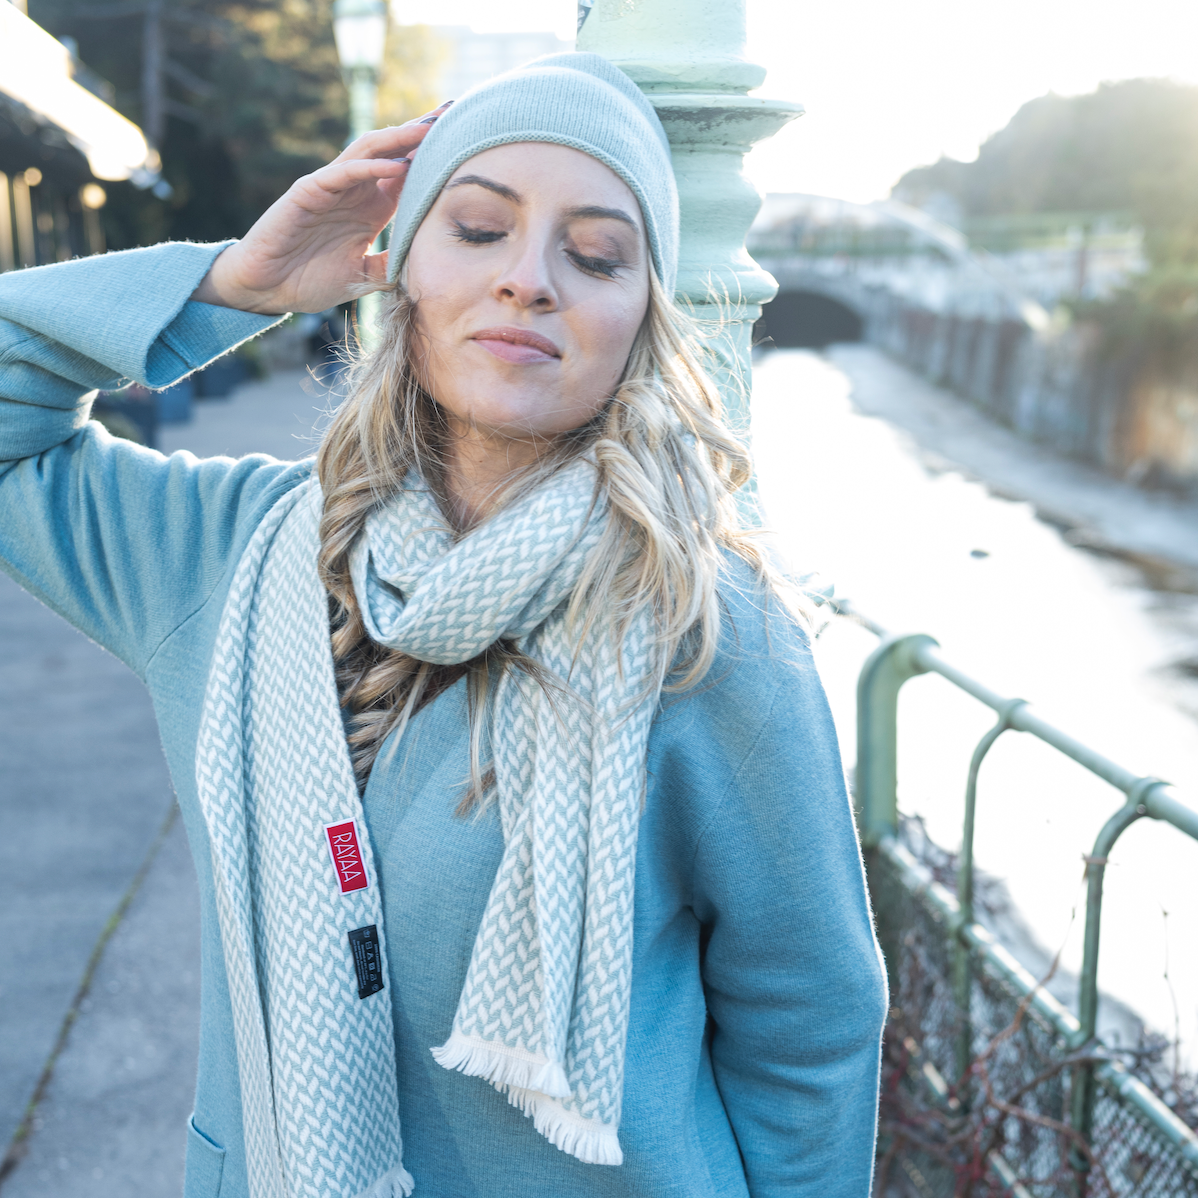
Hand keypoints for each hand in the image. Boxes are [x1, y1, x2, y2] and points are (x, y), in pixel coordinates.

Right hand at [190, 103, 450, 314]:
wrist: (266, 289)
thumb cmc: (310, 280)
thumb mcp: (364, 276)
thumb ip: (392, 265)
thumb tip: (429, 266)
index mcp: (370, 207)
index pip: (408, 174)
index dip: (434, 158)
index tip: (469, 144)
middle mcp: (354, 190)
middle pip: (394, 152)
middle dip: (424, 134)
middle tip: (457, 115)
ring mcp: (330, 187)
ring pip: (370, 152)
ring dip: (400, 139)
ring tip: (432, 128)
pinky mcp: (307, 193)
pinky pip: (342, 173)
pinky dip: (369, 168)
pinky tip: (396, 165)